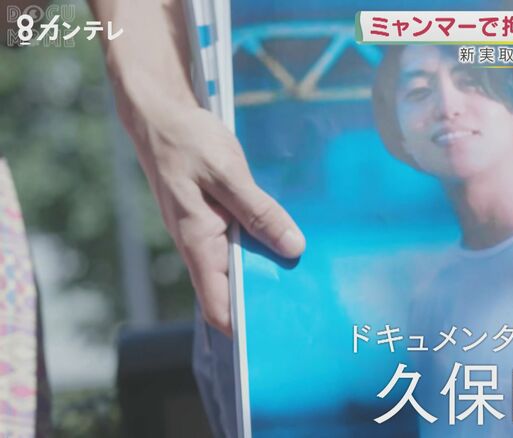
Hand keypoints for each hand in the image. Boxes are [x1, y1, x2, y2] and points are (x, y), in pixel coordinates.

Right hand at [127, 99, 305, 335]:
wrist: (161, 116)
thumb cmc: (187, 142)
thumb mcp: (227, 174)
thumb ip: (259, 211)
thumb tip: (292, 247)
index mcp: (198, 242)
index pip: (217, 305)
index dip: (242, 327)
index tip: (274, 336)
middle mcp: (200, 244)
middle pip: (232, 288)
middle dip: (264, 297)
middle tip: (305, 302)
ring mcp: (205, 232)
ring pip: (238, 263)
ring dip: (266, 267)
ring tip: (305, 273)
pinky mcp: (213, 217)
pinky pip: (239, 241)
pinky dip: (261, 243)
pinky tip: (286, 239)